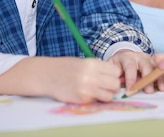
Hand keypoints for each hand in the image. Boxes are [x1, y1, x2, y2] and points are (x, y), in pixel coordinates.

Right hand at [0, 56, 122, 102]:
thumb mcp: (83, 62)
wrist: (47, 75)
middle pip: (115, 84)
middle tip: (106, 85)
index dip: (114, 75)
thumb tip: (115, 76)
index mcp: (92, 63)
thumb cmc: (66, 67)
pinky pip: (97, 101)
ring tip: (98, 91)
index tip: (109, 76)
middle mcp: (91, 76)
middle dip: (113, 86)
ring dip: (106, 94)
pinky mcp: (82, 98)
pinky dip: (96, 99)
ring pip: (109, 95)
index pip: (116, 71)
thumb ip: (98, 68)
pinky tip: (89, 94)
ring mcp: (87, 88)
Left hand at [109, 50, 163, 93]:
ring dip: (160, 78)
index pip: (129, 66)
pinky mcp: (156, 63)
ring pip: (156, 66)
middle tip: (148, 91)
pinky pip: (162, 68)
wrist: (126, 56)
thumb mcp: (111, 68)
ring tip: (163, 89)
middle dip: (147, 78)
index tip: (130, 90)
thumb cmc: (118, 66)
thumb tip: (113, 88)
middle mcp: (139, 56)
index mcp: (126, 57)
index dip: (130, 78)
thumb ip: (112, 76)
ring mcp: (149, 59)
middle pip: (145, 65)